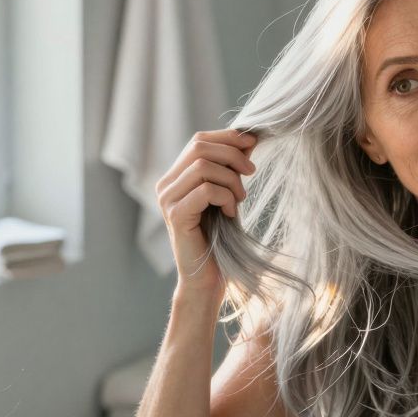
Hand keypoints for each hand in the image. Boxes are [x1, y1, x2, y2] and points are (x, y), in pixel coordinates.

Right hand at [155, 129, 256, 295]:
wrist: (207, 279)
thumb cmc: (219, 238)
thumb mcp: (227, 194)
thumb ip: (231, 168)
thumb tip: (249, 138)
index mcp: (175, 177)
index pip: (198, 140)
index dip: (227, 137)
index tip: (252, 144)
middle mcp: (165, 185)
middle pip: (199, 147)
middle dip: (232, 155)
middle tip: (251, 172)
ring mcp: (167, 200)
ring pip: (204, 166)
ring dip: (231, 180)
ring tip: (240, 199)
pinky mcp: (175, 215)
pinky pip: (205, 190)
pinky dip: (226, 197)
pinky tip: (230, 213)